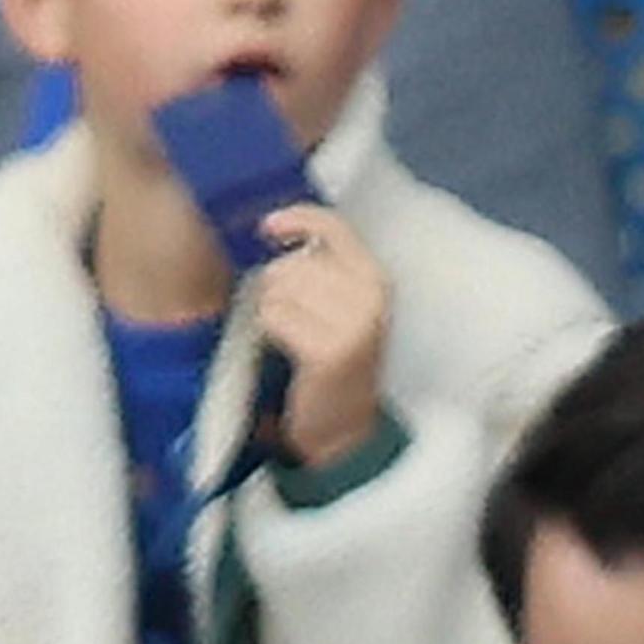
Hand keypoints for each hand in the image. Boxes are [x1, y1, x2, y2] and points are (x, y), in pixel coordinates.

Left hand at [256, 204, 391, 470]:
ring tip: (294, 338)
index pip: (334, 227)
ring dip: (272, 312)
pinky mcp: (331, 349)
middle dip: (276, 289)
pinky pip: (273, 317)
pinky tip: (291, 352)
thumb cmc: (328, 356)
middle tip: (295, 322)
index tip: (269, 227)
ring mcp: (354, 323)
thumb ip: (316, 265)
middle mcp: (370, 296)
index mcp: (373, 278)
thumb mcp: (334, 303)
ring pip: (276, 290)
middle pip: (289, 265)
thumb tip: (271, 226)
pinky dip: (270, 333)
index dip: (297, 219)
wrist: (342, 424)